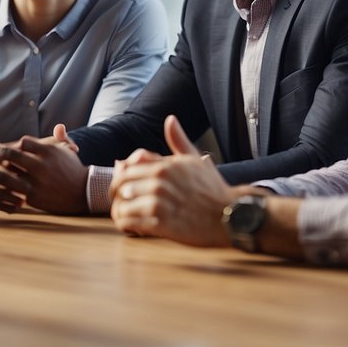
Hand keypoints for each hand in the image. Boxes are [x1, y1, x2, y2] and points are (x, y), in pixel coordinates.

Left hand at [0, 125, 87, 213]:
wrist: (83, 193)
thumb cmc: (73, 170)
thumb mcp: (68, 151)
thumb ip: (61, 137)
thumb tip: (59, 126)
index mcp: (47, 151)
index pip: (23, 142)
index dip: (14, 145)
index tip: (9, 148)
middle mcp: (40, 165)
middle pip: (10, 156)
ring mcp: (35, 182)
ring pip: (6, 175)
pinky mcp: (32, 197)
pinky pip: (10, 191)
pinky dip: (0, 188)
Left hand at [110, 115, 232, 245]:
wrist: (230, 216)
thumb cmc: (213, 189)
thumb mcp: (195, 160)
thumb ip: (178, 141)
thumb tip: (170, 119)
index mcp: (164, 166)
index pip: (126, 169)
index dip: (120, 179)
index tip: (122, 188)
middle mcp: (159, 182)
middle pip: (120, 186)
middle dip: (116, 195)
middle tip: (120, 203)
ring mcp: (159, 203)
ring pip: (122, 205)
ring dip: (121, 212)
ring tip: (128, 216)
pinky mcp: (161, 225)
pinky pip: (129, 223)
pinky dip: (127, 225)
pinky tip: (134, 227)